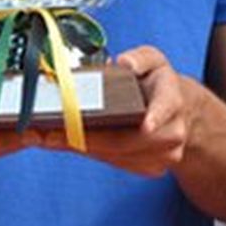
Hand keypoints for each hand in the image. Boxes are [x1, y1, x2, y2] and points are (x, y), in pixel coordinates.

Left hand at [41, 45, 189, 175]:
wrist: (178, 112)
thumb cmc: (158, 84)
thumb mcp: (153, 60)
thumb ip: (140, 58)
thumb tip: (125, 63)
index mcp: (173, 99)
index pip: (166, 107)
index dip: (155, 117)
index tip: (145, 125)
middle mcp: (173, 131)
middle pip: (128, 140)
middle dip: (88, 138)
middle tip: (51, 133)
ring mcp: (164, 155)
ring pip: (116, 156)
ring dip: (81, 147)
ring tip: (48, 137)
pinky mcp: (151, 168)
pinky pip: (115, 163)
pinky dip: (90, 152)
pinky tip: (67, 142)